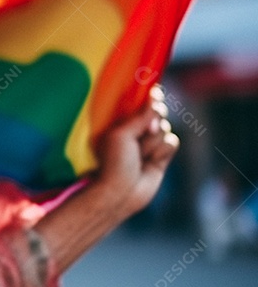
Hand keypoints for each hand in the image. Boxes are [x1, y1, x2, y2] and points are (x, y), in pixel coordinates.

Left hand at [89, 85, 179, 220]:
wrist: (122, 192)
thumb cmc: (115, 161)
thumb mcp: (123, 133)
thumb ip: (140, 115)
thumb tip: (154, 95)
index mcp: (122, 121)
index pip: (141, 102)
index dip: (151, 98)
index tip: (155, 94)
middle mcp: (137, 129)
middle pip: (159, 113)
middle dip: (154, 121)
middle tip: (146, 130)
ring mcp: (149, 142)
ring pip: (166, 129)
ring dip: (153, 142)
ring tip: (140, 155)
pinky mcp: (161, 155)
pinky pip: (172, 142)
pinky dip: (162, 151)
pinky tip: (150, 162)